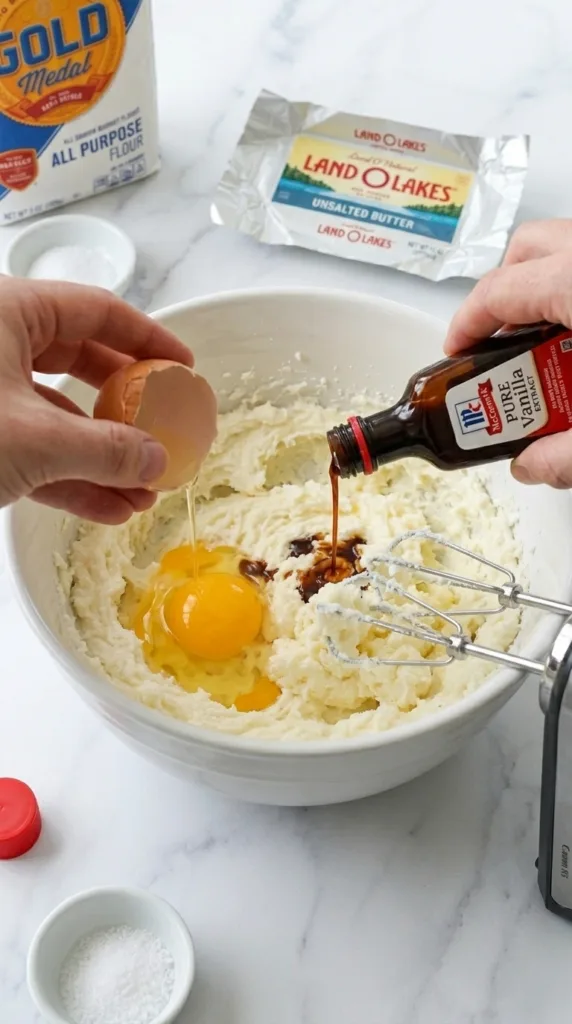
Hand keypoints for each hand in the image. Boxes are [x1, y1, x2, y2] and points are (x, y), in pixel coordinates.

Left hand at [0, 277, 193, 522]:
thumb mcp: (35, 439)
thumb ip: (104, 449)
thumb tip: (157, 460)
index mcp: (8, 311)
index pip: (96, 311)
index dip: (148, 339)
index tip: (183, 366)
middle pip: (79, 362)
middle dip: (126, 409)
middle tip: (165, 427)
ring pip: (56, 415)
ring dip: (102, 457)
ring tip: (144, 490)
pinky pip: (31, 449)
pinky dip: (69, 477)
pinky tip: (109, 507)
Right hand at [444, 219, 571, 487]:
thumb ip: (567, 454)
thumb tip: (533, 465)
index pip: (497, 291)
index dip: (464, 326)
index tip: (455, 353)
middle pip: (528, 250)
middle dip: (502, 295)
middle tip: (496, 346)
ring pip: (561, 251)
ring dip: (542, 292)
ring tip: (546, 347)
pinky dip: (571, 299)